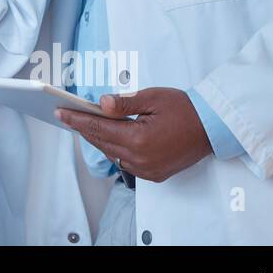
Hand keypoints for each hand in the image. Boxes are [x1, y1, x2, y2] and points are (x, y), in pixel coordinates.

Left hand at [54, 87, 214, 182]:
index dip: (76, 119)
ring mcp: (147, 170)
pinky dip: (114, 149)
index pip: (98, 128)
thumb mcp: (152, 98)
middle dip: (82, 128)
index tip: (59, 112)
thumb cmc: (185, 109)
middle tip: (66, 115)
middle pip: (101, 142)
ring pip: (111, 153)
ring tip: (83, 123)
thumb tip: (101, 103)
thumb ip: (124, 102)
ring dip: (97, 138)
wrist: (212, 128)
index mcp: (138, 139)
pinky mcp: (153, 174)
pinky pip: (125, 162)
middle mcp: (140, 159)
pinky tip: (108, 136)